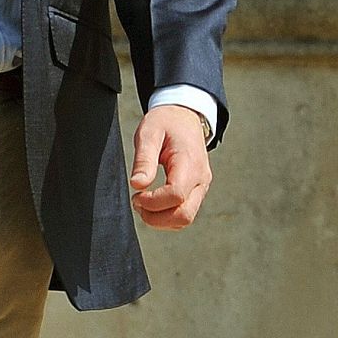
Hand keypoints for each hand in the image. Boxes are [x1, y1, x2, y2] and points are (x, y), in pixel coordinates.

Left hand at [129, 105, 212, 229]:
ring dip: (161, 219)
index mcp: (190, 163)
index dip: (153, 202)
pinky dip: (167, 216)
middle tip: (136, 202)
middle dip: (156, 217)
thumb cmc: (165, 123)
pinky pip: (185, 212)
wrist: (184, 117)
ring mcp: (201, 187)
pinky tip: (152, 204)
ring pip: (186, 219)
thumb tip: (137, 185)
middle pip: (184, 215)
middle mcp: (201, 180)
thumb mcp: (148, 133)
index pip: (176, 195)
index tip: (136, 194)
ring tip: (142, 203)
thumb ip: (144, 159)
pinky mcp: (197, 191)